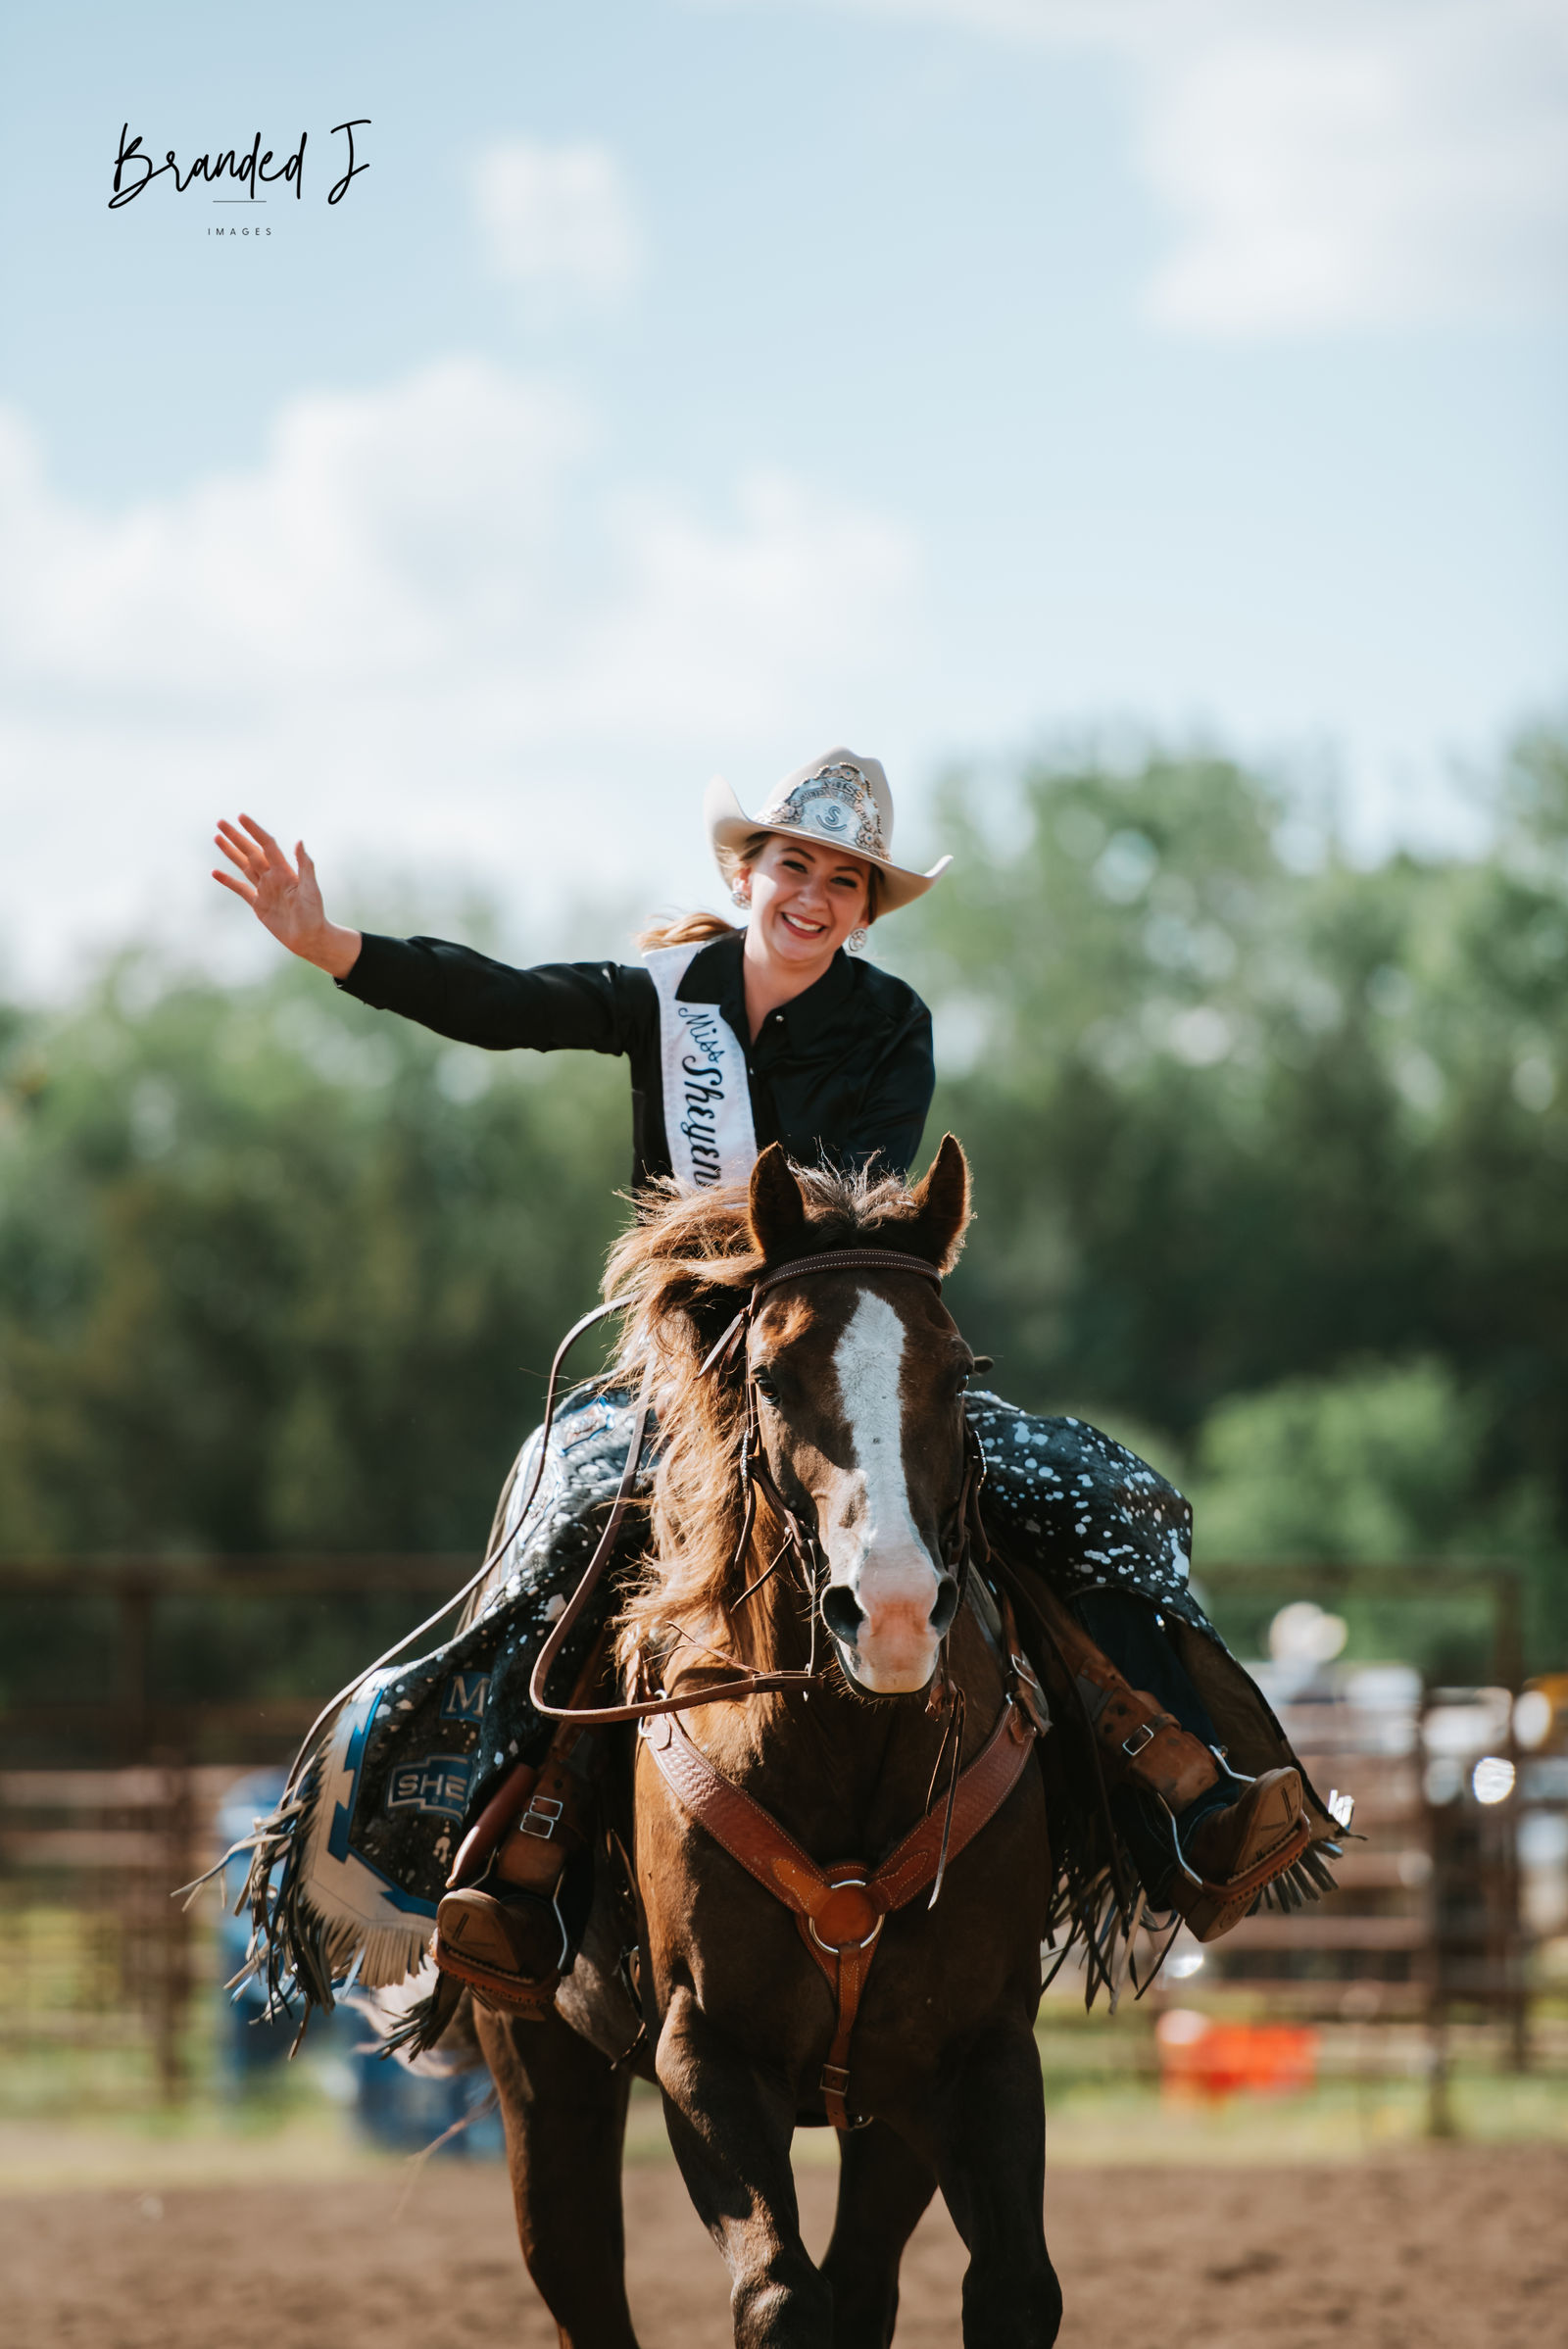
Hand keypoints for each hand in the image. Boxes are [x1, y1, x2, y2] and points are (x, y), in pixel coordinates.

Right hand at [212, 815, 361, 977]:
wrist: (310, 938)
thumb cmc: (314, 914)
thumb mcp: (311, 889)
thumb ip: (305, 865)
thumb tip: (299, 841)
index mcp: (284, 871)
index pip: (266, 845)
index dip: (254, 830)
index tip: (241, 817)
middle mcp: (272, 877)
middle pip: (250, 852)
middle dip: (236, 837)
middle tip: (220, 822)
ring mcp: (264, 889)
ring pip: (243, 866)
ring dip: (230, 852)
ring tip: (217, 838)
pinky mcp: (258, 904)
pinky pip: (240, 889)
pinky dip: (228, 881)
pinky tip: (215, 872)